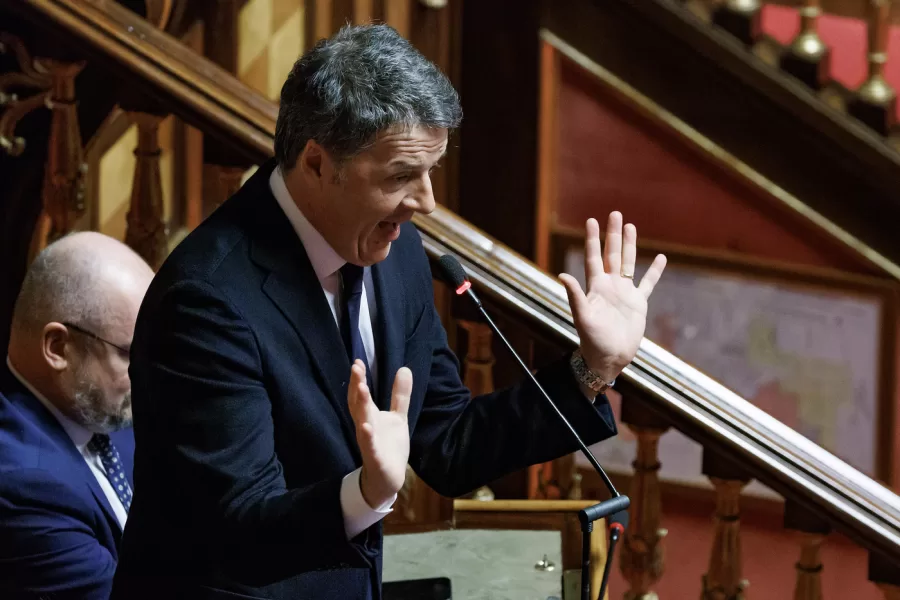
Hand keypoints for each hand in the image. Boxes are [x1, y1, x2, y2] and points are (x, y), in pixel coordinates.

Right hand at [347, 360, 411, 509]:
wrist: (388, 478)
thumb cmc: (388, 445)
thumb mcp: (398, 417)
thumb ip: (399, 395)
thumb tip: (404, 368)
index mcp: (369, 416)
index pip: (360, 395)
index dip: (358, 379)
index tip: (358, 362)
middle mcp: (365, 426)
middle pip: (358, 404)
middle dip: (357, 386)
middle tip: (356, 368)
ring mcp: (368, 442)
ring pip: (362, 422)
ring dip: (361, 406)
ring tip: (362, 388)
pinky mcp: (374, 457)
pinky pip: (369, 446)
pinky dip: (367, 437)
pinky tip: (365, 427)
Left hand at [559, 212, 666, 381]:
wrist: (609, 357)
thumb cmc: (592, 340)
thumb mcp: (583, 317)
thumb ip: (575, 296)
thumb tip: (563, 275)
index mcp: (595, 287)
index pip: (593, 257)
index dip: (592, 239)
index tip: (591, 220)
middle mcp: (609, 285)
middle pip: (612, 254)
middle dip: (613, 234)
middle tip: (615, 213)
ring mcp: (624, 293)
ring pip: (628, 263)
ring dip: (630, 245)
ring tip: (631, 226)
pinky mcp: (638, 303)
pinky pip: (648, 283)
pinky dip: (654, 271)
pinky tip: (660, 258)